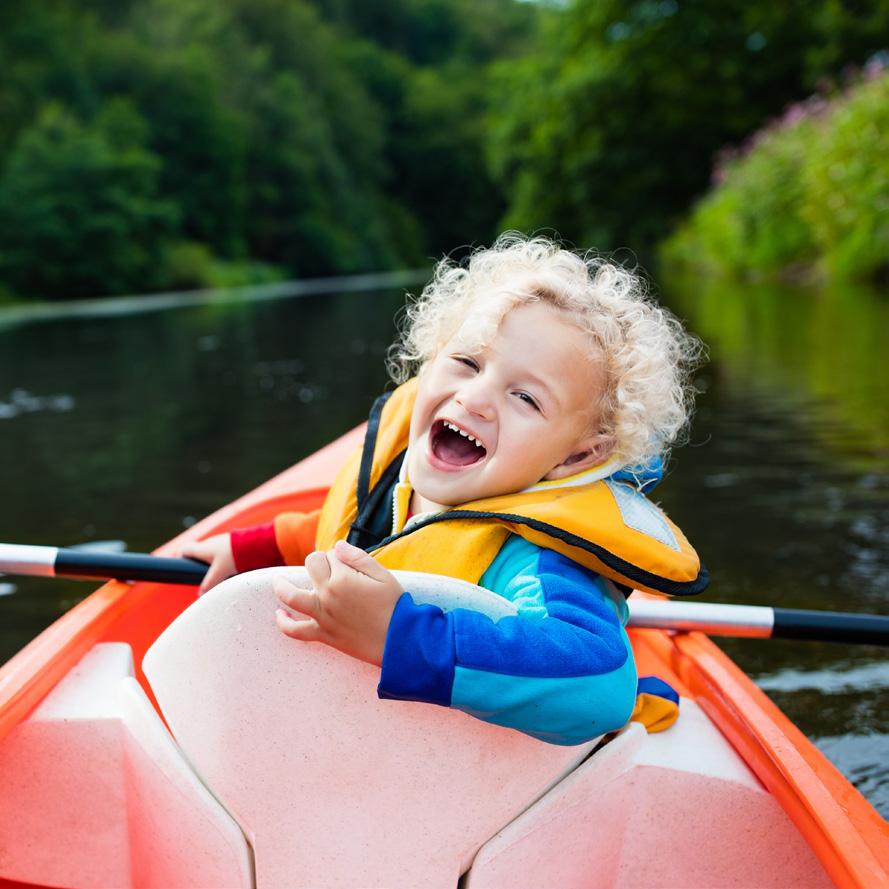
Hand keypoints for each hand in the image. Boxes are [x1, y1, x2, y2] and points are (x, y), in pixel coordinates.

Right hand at [180, 533, 236, 594]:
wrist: (254, 543)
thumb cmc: (234, 556)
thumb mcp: (220, 572)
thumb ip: (209, 583)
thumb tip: (200, 594)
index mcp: (202, 548)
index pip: (184, 550)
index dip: (181, 558)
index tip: (183, 569)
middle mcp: (209, 542)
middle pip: (197, 552)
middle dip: (197, 563)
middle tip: (200, 576)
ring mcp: (220, 541)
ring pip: (210, 552)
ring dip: (210, 562)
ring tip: (217, 574)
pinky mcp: (230, 542)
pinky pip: (221, 552)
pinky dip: (221, 559)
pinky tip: (229, 568)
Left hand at [274, 539, 402, 665]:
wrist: (398, 640)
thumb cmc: (393, 605)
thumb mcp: (382, 574)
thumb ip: (357, 556)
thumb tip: (336, 546)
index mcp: (343, 578)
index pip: (330, 555)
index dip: (339, 556)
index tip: (350, 563)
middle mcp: (328, 595)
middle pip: (312, 566)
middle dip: (320, 563)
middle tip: (334, 570)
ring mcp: (322, 615)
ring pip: (290, 596)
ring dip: (281, 586)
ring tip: (278, 582)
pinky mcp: (323, 634)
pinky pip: (295, 630)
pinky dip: (284, 622)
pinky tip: (280, 614)